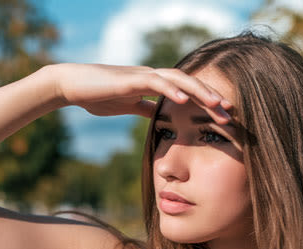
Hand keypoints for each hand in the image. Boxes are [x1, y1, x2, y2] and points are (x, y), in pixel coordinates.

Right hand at [49, 63, 232, 123]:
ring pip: (178, 80)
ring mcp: (142, 76)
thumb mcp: (127, 106)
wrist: (72, 86)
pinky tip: (183, 99)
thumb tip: (159, 117)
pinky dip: (170, 90)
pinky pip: (155, 82)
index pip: (187, 92)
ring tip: (217, 104)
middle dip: (211, 98)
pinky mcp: (130, 80)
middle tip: (231, 113)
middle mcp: (153, 77)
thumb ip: (145, 108)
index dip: (206, 103)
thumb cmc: (97, 95)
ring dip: (199, 92)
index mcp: (154, 85)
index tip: (223, 116)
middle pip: (189, 85)